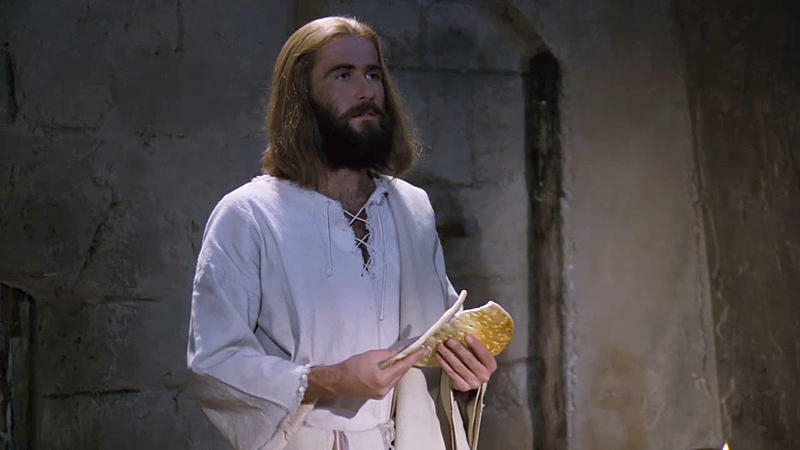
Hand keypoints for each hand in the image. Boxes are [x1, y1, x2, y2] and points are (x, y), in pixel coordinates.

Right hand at [303, 347, 426, 401]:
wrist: (337, 381)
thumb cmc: (352, 366)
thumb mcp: (370, 356)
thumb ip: (387, 354)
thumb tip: (400, 352)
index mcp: (383, 380)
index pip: (403, 366)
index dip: (414, 357)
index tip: (423, 351)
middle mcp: (384, 389)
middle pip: (400, 374)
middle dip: (408, 363)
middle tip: (416, 352)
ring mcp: (381, 394)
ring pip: (395, 379)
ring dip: (400, 368)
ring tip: (404, 358)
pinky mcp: (377, 395)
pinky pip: (389, 383)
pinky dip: (392, 374)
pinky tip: (392, 367)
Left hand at [436, 335, 496, 390]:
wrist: (471, 378)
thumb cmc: (475, 361)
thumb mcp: (478, 354)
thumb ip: (473, 346)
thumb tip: (462, 332)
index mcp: (491, 365)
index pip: (484, 354)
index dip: (476, 345)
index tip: (467, 336)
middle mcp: (484, 376)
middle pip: (470, 360)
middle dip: (458, 349)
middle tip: (449, 340)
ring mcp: (474, 383)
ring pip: (458, 367)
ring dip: (448, 355)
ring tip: (441, 346)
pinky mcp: (463, 387)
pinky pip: (452, 373)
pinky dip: (444, 364)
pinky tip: (439, 356)